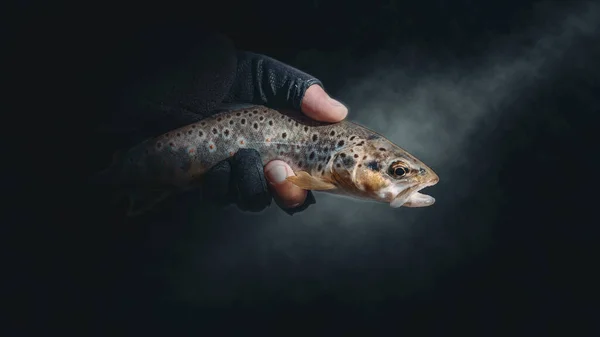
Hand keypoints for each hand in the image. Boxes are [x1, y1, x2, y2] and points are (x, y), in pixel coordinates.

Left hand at [206, 51, 347, 213]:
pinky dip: (221, 185)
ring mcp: (232, 173)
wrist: (162, 83)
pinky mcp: (204, 181)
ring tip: (239, 158)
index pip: (307, 170)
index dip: (311, 183)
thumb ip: (298, 91)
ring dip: (250, 185)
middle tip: (275, 170)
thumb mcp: (261, 75)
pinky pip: (221, 197)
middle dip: (286, 192)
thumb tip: (338, 112)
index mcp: (281, 137)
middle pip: (286, 197)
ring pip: (253, 199)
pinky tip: (216, 166)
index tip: (305, 176)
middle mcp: (260, 159)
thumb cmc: (212, 76)